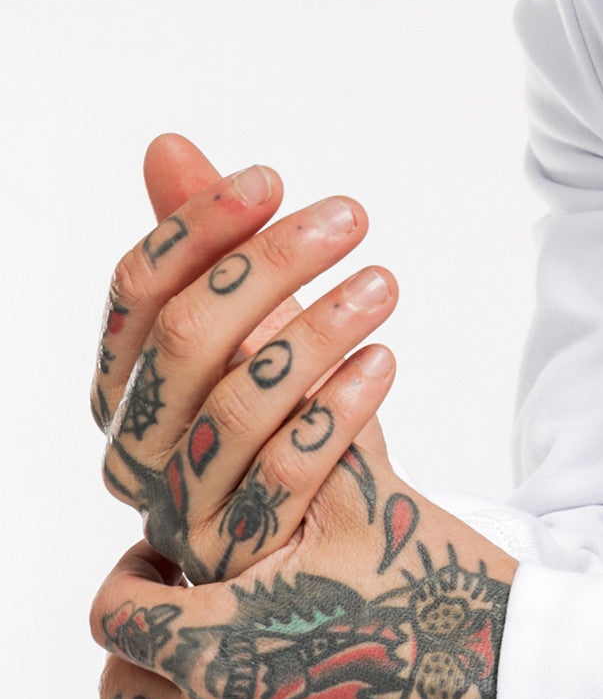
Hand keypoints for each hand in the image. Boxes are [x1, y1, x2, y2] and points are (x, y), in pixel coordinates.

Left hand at [92, 461, 516, 698]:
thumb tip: (273, 356)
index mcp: (223, 647)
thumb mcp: (373, 504)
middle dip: (151, 649)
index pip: (117, 618)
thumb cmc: (448, 597)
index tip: (167, 564)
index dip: (132, 579)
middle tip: (202, 612)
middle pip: (127, 697)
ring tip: (255, 667)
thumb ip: (306, 437)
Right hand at [93, 134, 397, 582]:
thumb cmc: (281, 417)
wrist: (327, 539)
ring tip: (384, 284)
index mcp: (122, 388)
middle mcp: (136, 449)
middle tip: (352, 217)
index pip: (137, 291)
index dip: (198, 227)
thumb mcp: (253, 327)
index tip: (272, 180)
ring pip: (237, 404)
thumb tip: (166, 145)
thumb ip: (210, 246)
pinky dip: (340, 408)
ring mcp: (183, 508)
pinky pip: (287, 472)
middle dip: (270, 264)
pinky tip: (385, 361)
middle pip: (187, 336)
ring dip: (319, 329)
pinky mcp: (245, 553)